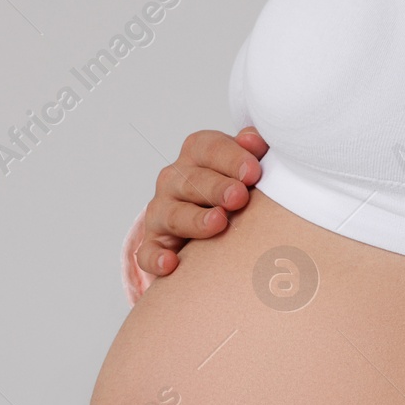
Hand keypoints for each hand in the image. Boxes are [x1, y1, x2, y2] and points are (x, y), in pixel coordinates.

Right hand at [136, 127, 269, 278]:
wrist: (210, 227)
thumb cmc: (233, 188)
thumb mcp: (243, 165)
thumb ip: (252, 151)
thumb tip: (255, 140)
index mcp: (197, 155)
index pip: (209, 148)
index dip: (231, 158)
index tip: (254, 171)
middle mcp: (175, 180)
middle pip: (192, 180)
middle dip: (216, 188)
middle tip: (240, 197)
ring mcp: (162, 212)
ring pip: (173, 214)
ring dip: (195, 219)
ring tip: (218, 223)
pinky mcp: (155, 243)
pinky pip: (149, 252)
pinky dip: (157, 258)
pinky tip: (171, 264)